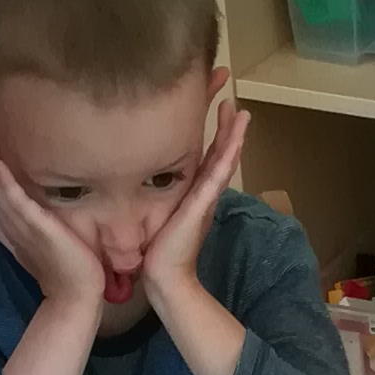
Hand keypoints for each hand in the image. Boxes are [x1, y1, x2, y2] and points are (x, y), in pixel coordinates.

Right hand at [0, 103, 102, 319]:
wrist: (74, 292)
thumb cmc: (57, 258)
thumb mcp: (32, 222)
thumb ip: (18, 203)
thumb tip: (7, 181)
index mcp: (3, 210)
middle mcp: (4, 213)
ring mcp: (17, 220)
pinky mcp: (36, 228)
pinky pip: (17, 202)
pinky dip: (5, 183)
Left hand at [139, 90, 250, 312]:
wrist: (162, 277)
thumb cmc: (155, 251)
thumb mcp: (153, 213)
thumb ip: (152, 195)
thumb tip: (135, 176)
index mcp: (193, 192)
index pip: (207, 155)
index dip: (214, 131)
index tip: (215, 105)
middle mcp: (204, 193)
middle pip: (221, 152)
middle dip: (227, 125)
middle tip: (231, 97)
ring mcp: (206, 200)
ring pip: (225, 160)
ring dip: (234, 136)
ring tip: (240, 112)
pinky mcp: (202, 207)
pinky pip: (217, 177)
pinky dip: (227, 157)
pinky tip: (234, 141)